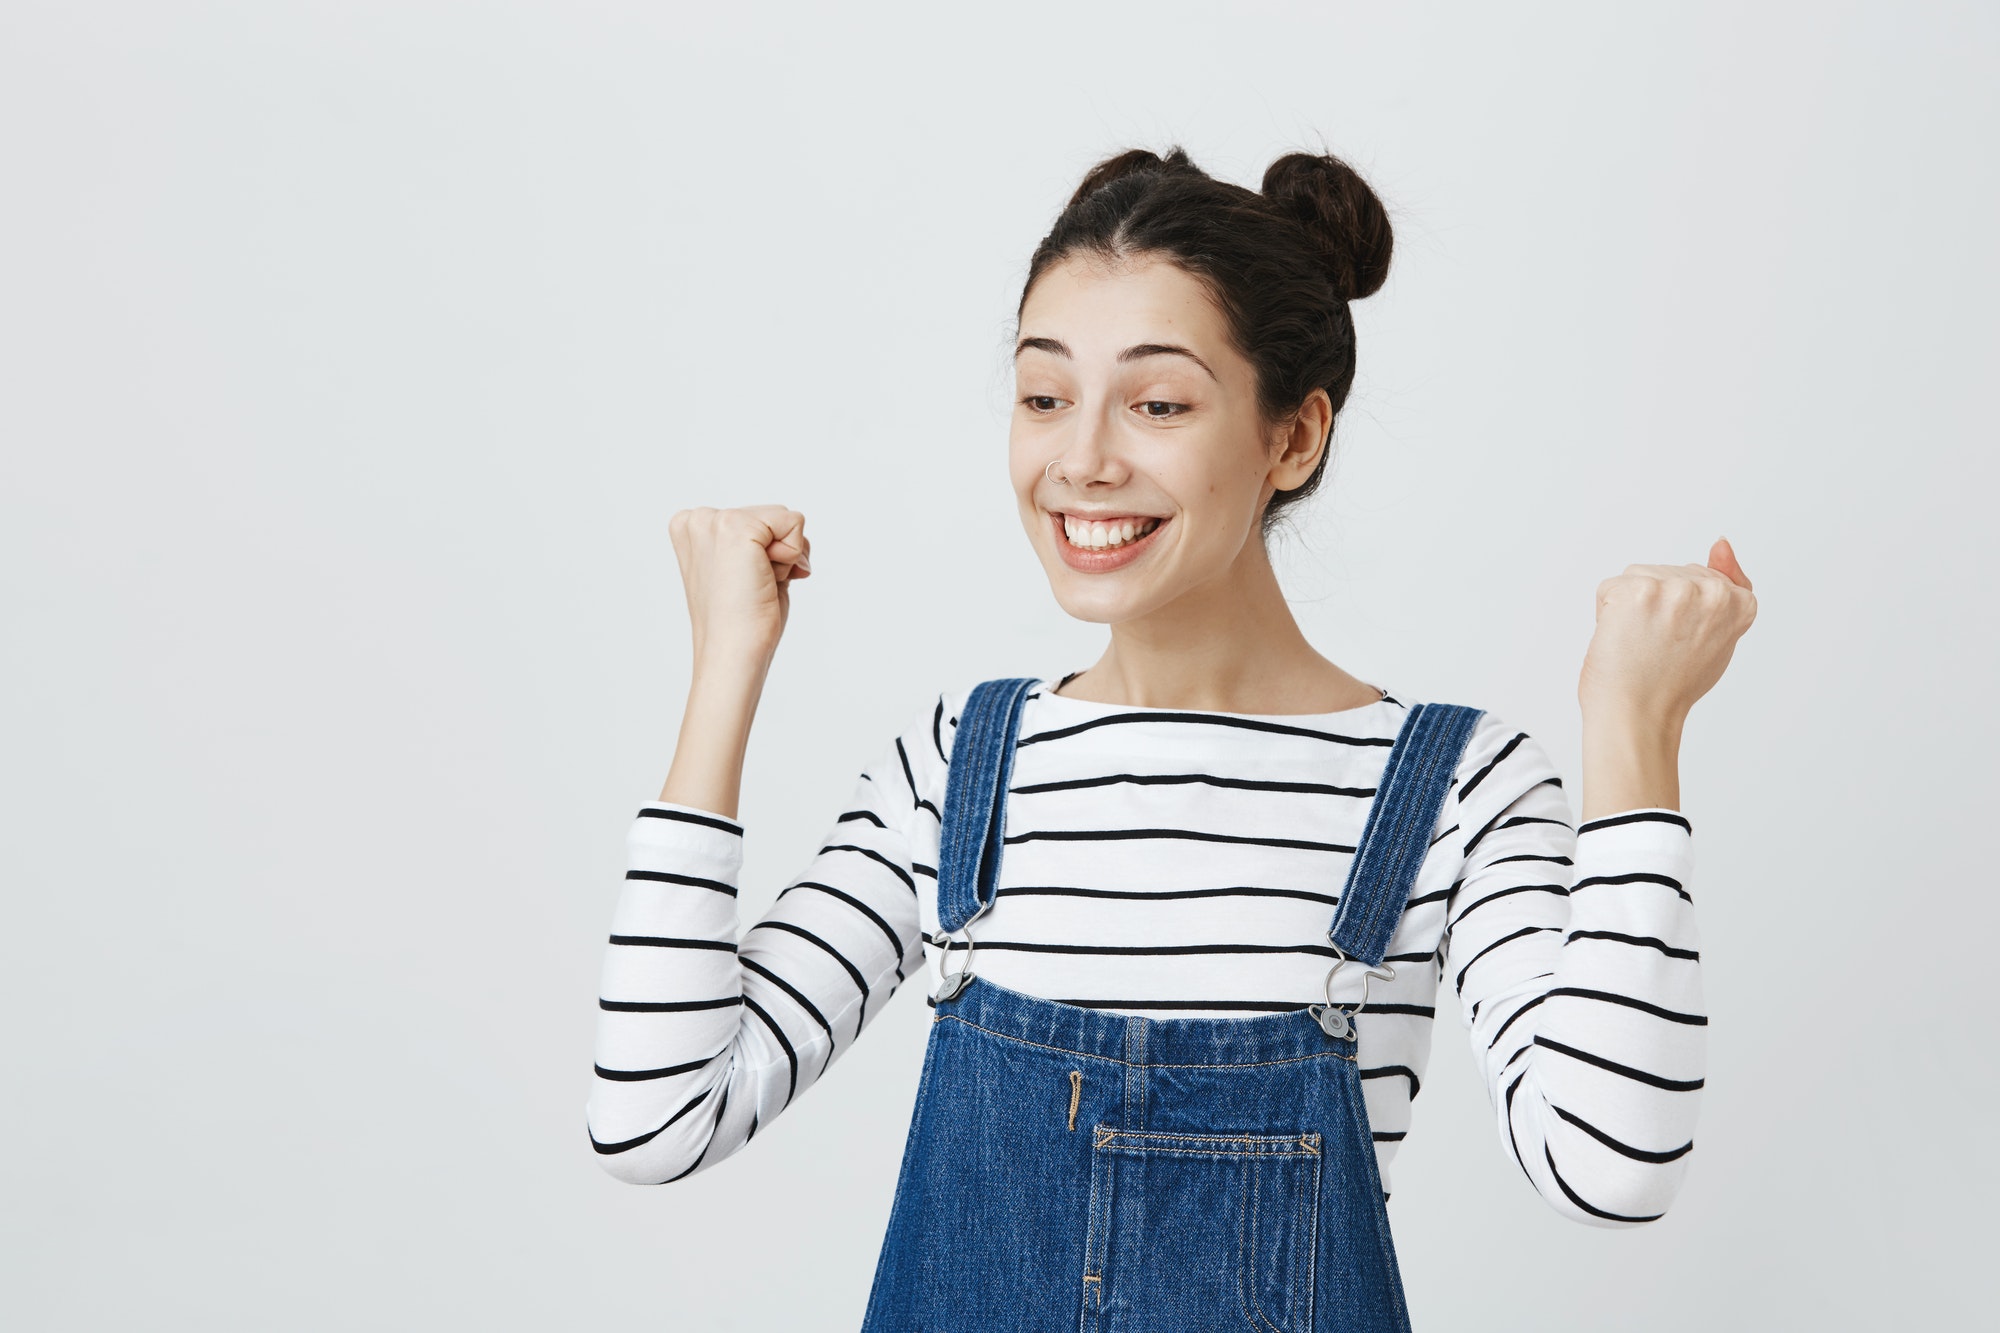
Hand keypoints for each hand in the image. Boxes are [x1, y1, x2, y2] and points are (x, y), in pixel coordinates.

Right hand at [666, 505, 812, 664]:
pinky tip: (766, 580)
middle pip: (773, 516)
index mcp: (691, 529)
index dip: (767, 554)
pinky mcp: (733, 526)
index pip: (757, 521)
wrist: (732, 653)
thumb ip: (761, 543)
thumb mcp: (748, 570)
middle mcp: (696, 519)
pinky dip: (792, 555)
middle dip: (778, 553)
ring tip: (756, 585)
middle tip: (753, 587)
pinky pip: (794, 522)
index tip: (744, 584)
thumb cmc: (742, 623)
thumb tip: (796, 529)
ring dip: (785, 557)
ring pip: (785, 519)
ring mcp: (712, 521)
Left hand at [1578, 537, 1757, 724]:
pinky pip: (1611, 589)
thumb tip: (1721, 542)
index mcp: (1739, 603)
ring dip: (1630, 608)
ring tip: (1640, 645)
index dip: (1683, 615)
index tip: (1682, 642)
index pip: (1703, 581)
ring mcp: (1674, 589)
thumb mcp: (1717, 637)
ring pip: (1639, 579)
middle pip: (1668, 575)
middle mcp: (1712, 591)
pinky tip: (1621, 640)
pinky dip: (1607, 613)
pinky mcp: (1637, 590)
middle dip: (1656, 606)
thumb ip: (1727, 589)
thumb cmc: (1673, 684)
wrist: (1638, 715)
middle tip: (1659, 648)